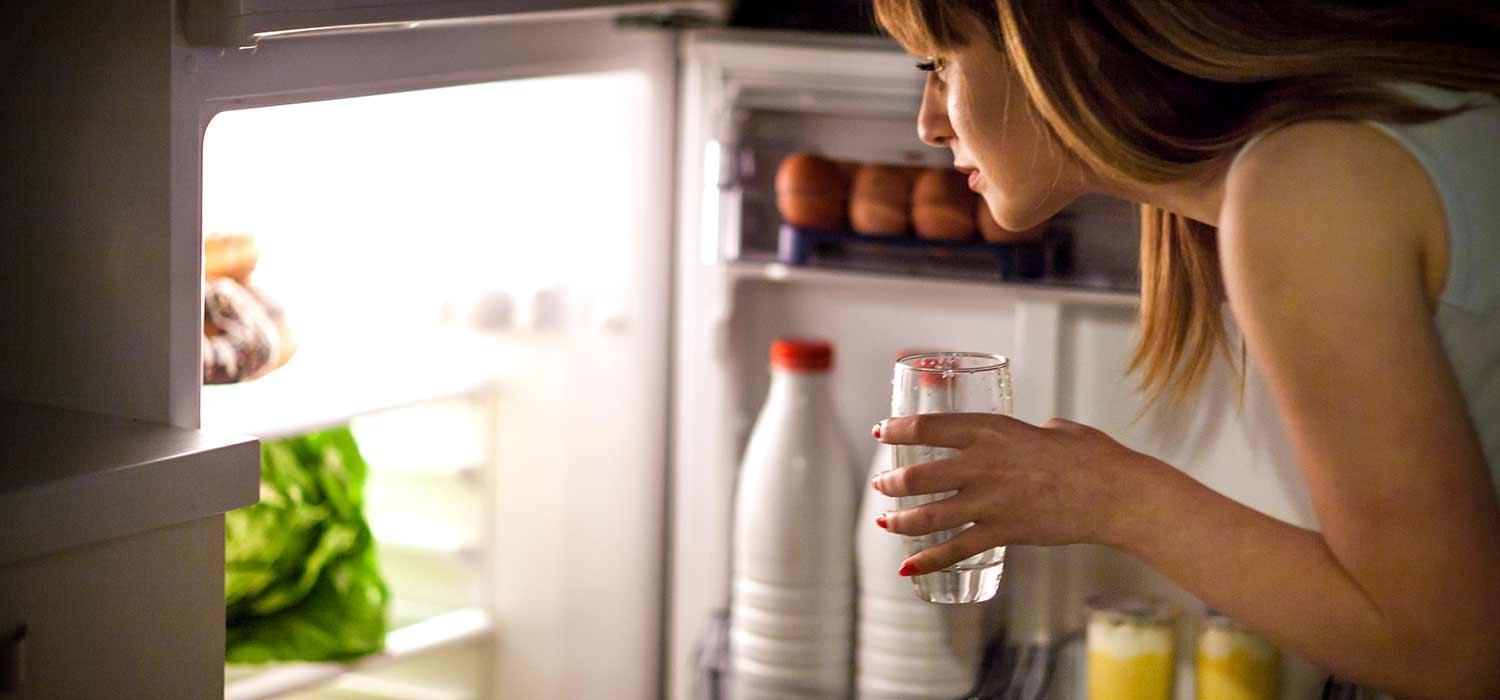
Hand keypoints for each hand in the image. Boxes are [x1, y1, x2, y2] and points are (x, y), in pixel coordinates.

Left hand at [870, 413, 1160, 575]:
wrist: (1114, 493)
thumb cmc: (1091, 456)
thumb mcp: (1053, 429)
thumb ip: (1031, 432)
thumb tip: (1033, 435)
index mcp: (991, 431)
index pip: (928, 427)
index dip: (897, 430)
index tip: (881, 431)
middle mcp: (982, 465)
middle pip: (918, 475)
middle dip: (893, 482)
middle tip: (882, 485)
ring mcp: (989, 501)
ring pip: (929, 515)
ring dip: (901, 521)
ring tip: (886, 523)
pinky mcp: (1002, 532)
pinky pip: (955, 550)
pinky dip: (928, 561)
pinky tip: (908, 568)